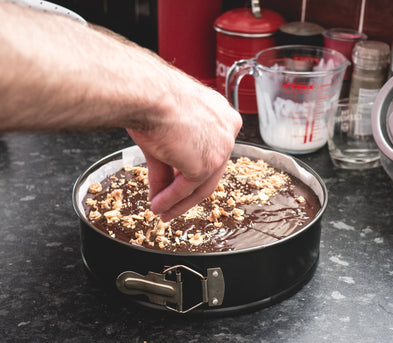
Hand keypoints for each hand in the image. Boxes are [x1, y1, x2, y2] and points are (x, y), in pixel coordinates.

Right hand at [127, 76, 241, 221]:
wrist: (147, 94)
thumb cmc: (150, 98)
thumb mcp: (164, 132)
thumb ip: (167, 164)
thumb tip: (159, 190)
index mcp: (220, 115)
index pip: (210, 149)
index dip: (192, 170)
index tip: (178, 184)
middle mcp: (228, 129)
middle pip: (210, 170)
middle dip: (187, 192)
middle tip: (170, 205)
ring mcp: (222, 147)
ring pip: (201, 183)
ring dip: (178, 201)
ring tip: (160, 211)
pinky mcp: (208, 163)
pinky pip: (188, 187)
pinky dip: (171, 199)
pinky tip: (158, 205)